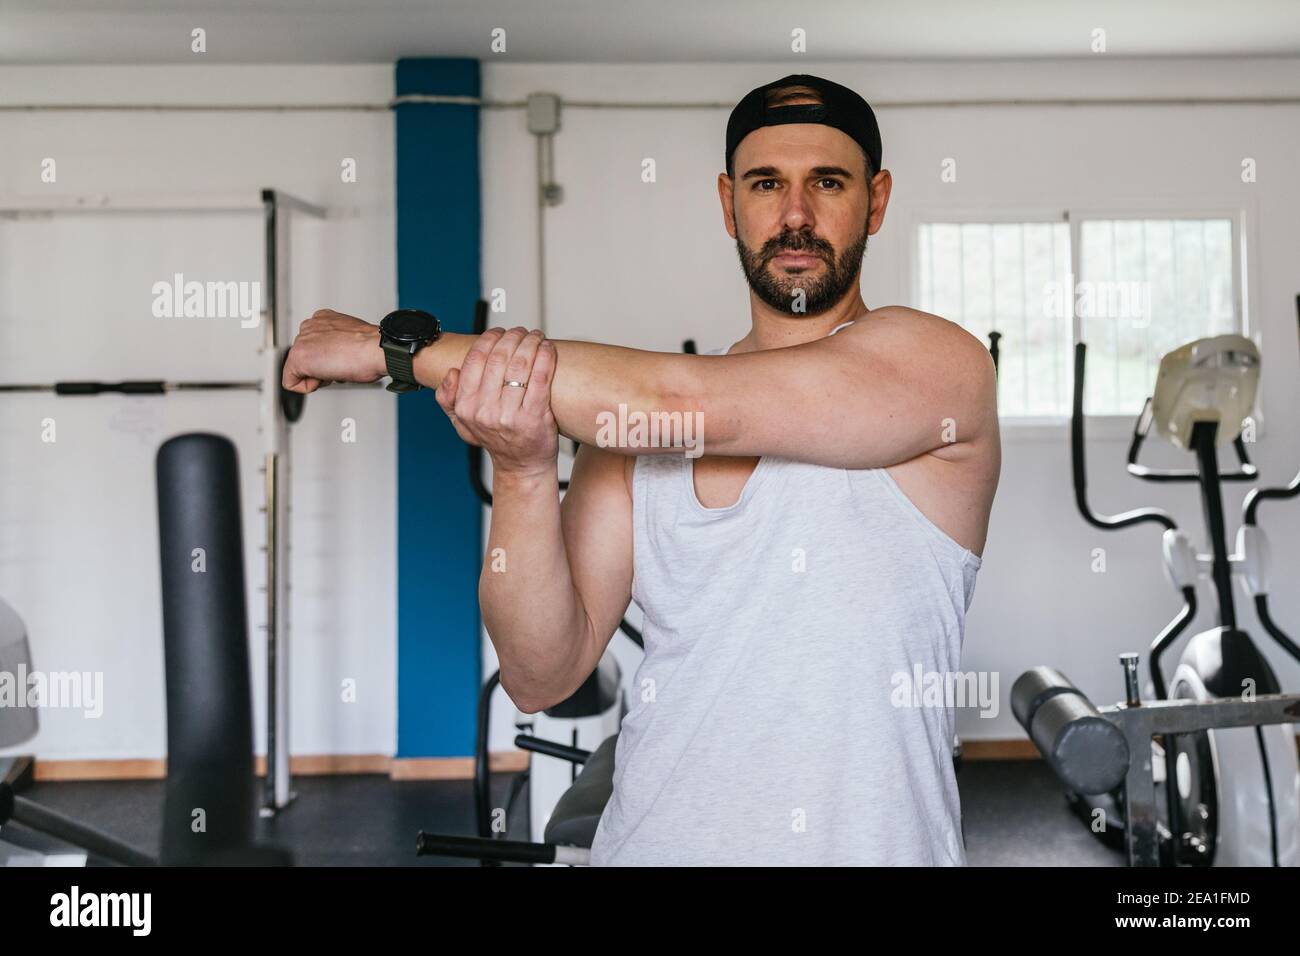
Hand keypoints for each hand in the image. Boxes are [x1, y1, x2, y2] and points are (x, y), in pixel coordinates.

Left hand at [282, 309, 386, 392]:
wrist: (375, 350)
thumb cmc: (371, 349)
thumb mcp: (354, 339)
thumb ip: (338, 343)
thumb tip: (337, 357)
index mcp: (324, 319)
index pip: (314, 344)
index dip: (328, 359)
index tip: (340, 359)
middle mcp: (310, 326)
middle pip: (306, 356)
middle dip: (321, 367)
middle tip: (340, 366)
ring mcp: (302, 340)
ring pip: (299, 368)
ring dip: (317, 375)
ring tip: (337, 368)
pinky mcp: (297, 356)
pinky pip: (291, 381)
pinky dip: (306, 386)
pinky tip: (324, 378)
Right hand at [435, 327, 558, 479]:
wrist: (521, 465)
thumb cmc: (496, 440)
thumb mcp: (462, 423)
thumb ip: (448, 399)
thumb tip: (451, 373)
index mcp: (466, 407)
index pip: (474, 360)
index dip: (488, 339)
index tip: (499, 332)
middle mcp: (486, 410)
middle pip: (499, 358)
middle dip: (512, 337)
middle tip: (520, 331)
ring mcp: (511, 414)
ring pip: (520, 364)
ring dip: (530, 342)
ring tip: (535, 336)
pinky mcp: (535, 416)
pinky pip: (540, 377)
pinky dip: (545, 357)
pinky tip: (547, 348)